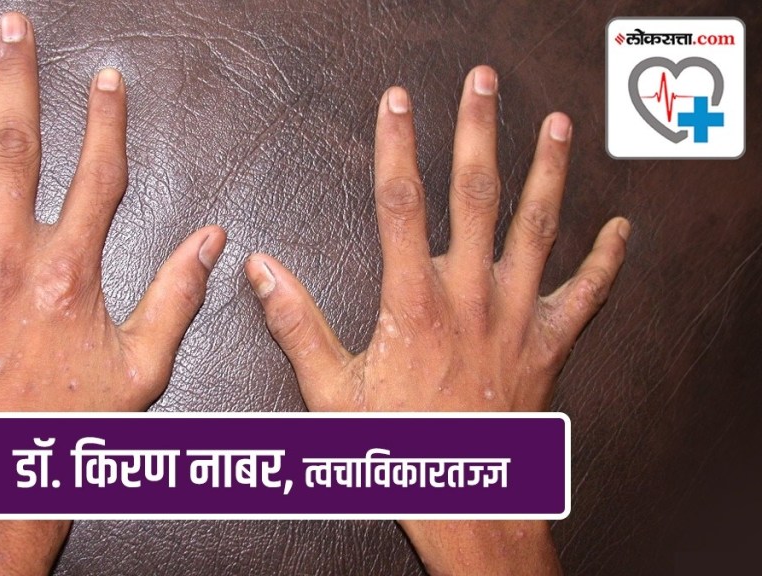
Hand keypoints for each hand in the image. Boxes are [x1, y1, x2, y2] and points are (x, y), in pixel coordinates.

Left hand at [0, 12, 223, 572]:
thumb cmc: (67, 425)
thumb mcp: (142, 369)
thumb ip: (178, 297)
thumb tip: (212, 240)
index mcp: (69, 274)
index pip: (98, 175)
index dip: (106, 120)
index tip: (107, 78)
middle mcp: (7, 261)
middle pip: (14, 151)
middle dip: (15, 81)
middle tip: (11, 29)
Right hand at [245, 66, 627, 573]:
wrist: (466, 498)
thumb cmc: (398, 448)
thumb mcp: (331, 392)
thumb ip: (296, 325)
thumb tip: (262, 270)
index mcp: (414, 304)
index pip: (401, 206)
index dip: (396, 147)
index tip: (396, 103)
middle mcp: (470, 298)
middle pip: (476, 196)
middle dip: (478, 132)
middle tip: (482, 83)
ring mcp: (515, 318)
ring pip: (538, 230)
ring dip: (549, 172)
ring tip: (558, 124)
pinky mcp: (548, 344)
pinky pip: (587, 295)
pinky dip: (607, 261)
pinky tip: (621, 229)